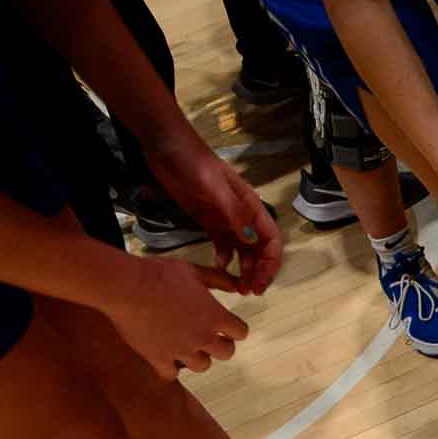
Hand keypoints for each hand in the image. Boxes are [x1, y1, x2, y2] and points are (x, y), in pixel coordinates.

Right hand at [105, 257, 249, 378]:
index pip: (240, 332)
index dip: (234, 329)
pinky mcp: (158, 358)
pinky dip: (169, 369)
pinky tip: (165, 360)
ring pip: (202, 366)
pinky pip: (170, 374)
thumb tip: (236, 288)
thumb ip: (218, 280)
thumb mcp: (193, 271)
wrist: (127, 286)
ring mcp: (181, 350)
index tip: (227, 326)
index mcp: (215, 316)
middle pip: (226, 353)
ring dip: (198, 358)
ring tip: (189, 348)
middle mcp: (203, 337)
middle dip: (220, 345)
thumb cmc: (160, 274)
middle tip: (210, 338)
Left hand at [144, 138, 281, 294]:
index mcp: (251, 206)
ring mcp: (225, 218)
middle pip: (260, 249)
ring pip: (243, 250)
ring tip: (237, 287)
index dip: (270, 263)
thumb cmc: (192, 163)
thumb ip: (234, 213)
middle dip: (258, 271)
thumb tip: (253, 240)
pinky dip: (224, 258)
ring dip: (244, 269)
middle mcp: (242, 215)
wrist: (166, 147)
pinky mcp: (208, 220)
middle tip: (249, 291)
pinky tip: (218, 267)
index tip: (260, 282)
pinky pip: (223, 244)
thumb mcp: (214, 187)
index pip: (271, 239)